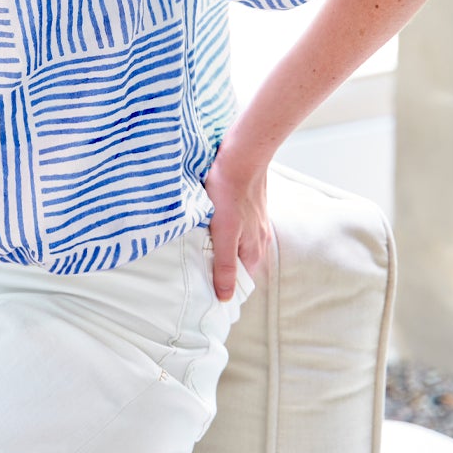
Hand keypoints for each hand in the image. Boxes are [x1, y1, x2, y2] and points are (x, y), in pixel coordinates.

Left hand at [202, 132, 272, 300]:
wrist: (242, 155)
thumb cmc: (230, 193)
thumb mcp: (224, 234)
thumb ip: (224, 266)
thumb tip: (225, 297)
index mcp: (254, 251)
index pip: (241, 281)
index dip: (223, 287)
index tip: (203, 290)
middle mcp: (258, 240)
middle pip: (237, 264)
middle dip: (218, 268)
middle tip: (194, 270)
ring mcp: (254, 223)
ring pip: (235, 245)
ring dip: (218, 249)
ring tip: (197, 249)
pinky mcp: (246, 209)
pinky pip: (234, 228)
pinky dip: (221, 232)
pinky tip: (207, 226)